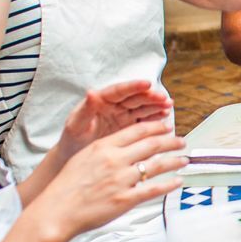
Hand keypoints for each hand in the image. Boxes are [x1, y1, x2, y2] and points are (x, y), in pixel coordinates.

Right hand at [32, 120, 185, 241]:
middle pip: (151, 145)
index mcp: (103, 147)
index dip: (155, 127)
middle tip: (181, 141)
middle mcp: (115, 160)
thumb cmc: (66, 187)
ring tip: (184, 159)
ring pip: (157, 165)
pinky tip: (178, 181)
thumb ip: (104, 149)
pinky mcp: (125, 199)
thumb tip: (122, 145)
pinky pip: (154, 189)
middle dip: (171, 141)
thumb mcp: (83, 157)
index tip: (166, 126)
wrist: (57, 211)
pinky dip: (169, 184)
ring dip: (174, 160)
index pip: (137, 131)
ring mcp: (121, 180)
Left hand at [55, 80, 173, 160]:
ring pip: (142, 107)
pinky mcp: (129, 128)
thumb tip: (91, 93)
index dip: (134, 87)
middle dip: (150, 96)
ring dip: (156, 105)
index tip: (147, 84)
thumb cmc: (72, 141)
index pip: (119, 91)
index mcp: (101, 101)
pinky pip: (145, 121)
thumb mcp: (75, 125)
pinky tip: (164, 116)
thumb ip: (85, 110)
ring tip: (168, 106)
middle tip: (163, 98)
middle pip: (135, 97)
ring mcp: (123, 117)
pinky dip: (155, 118)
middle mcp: (114, 106)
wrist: (76, 158)